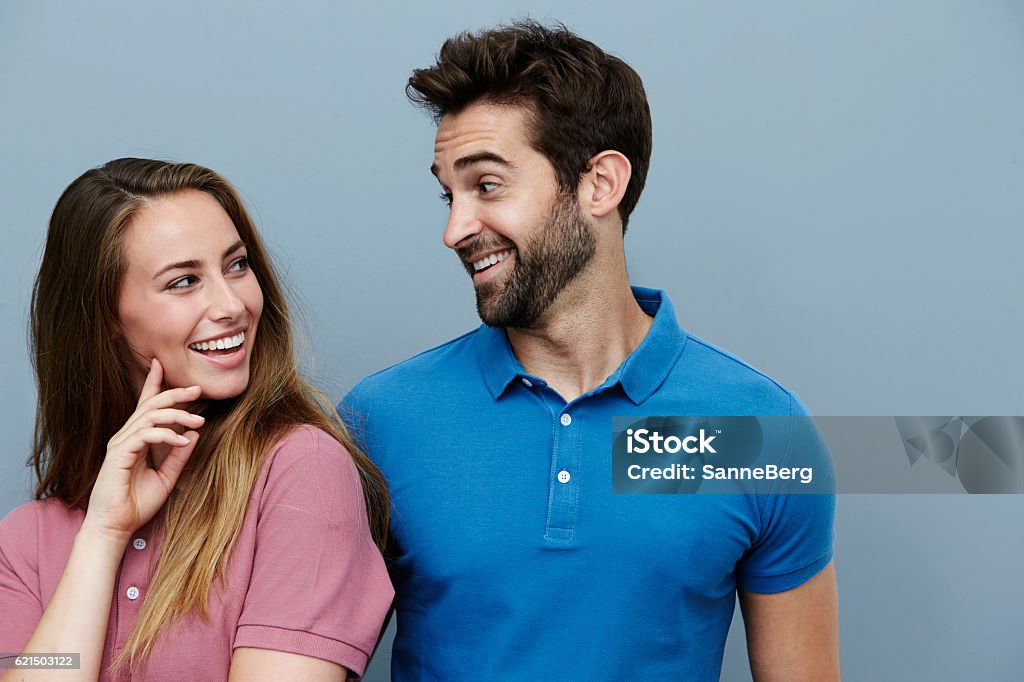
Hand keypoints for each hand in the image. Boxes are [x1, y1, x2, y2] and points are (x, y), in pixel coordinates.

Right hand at [82, 358, 204, 544]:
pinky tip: (181, 440)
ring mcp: (121, 444)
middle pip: (151, 405)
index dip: (153, 384)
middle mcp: (126, 437)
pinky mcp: (119, 455)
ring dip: (177, 415)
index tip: (161, 364)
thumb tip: (193, 433)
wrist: (115, 526)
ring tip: (199, 420)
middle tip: (198, 389)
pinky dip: (165, 434)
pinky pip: (144, 435)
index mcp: (136, 439)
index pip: (145, 405)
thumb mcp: (166, 477)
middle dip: (175, 393)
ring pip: (149, 416)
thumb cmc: (137, 504)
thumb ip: (179, 456)